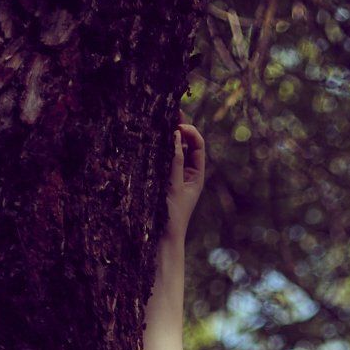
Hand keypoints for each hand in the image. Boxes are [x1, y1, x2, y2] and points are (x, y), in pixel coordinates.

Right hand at [165, 116, 205, 241]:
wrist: (163, 238)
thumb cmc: (172, 216)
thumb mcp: (175, 186)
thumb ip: (175, 161)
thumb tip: (176, 134)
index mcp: (197, 175)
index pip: (198, 145)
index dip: (190, 131)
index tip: (178, 124)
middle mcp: (188, 173)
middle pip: (187, 143)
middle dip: (180, 127)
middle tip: (168, 110)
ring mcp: (175, 175)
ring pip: (174, 149)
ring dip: (169, 134)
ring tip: (159, 120)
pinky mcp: (162, 178)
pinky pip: (163, 157)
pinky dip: (160, 146)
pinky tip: (151, 137)